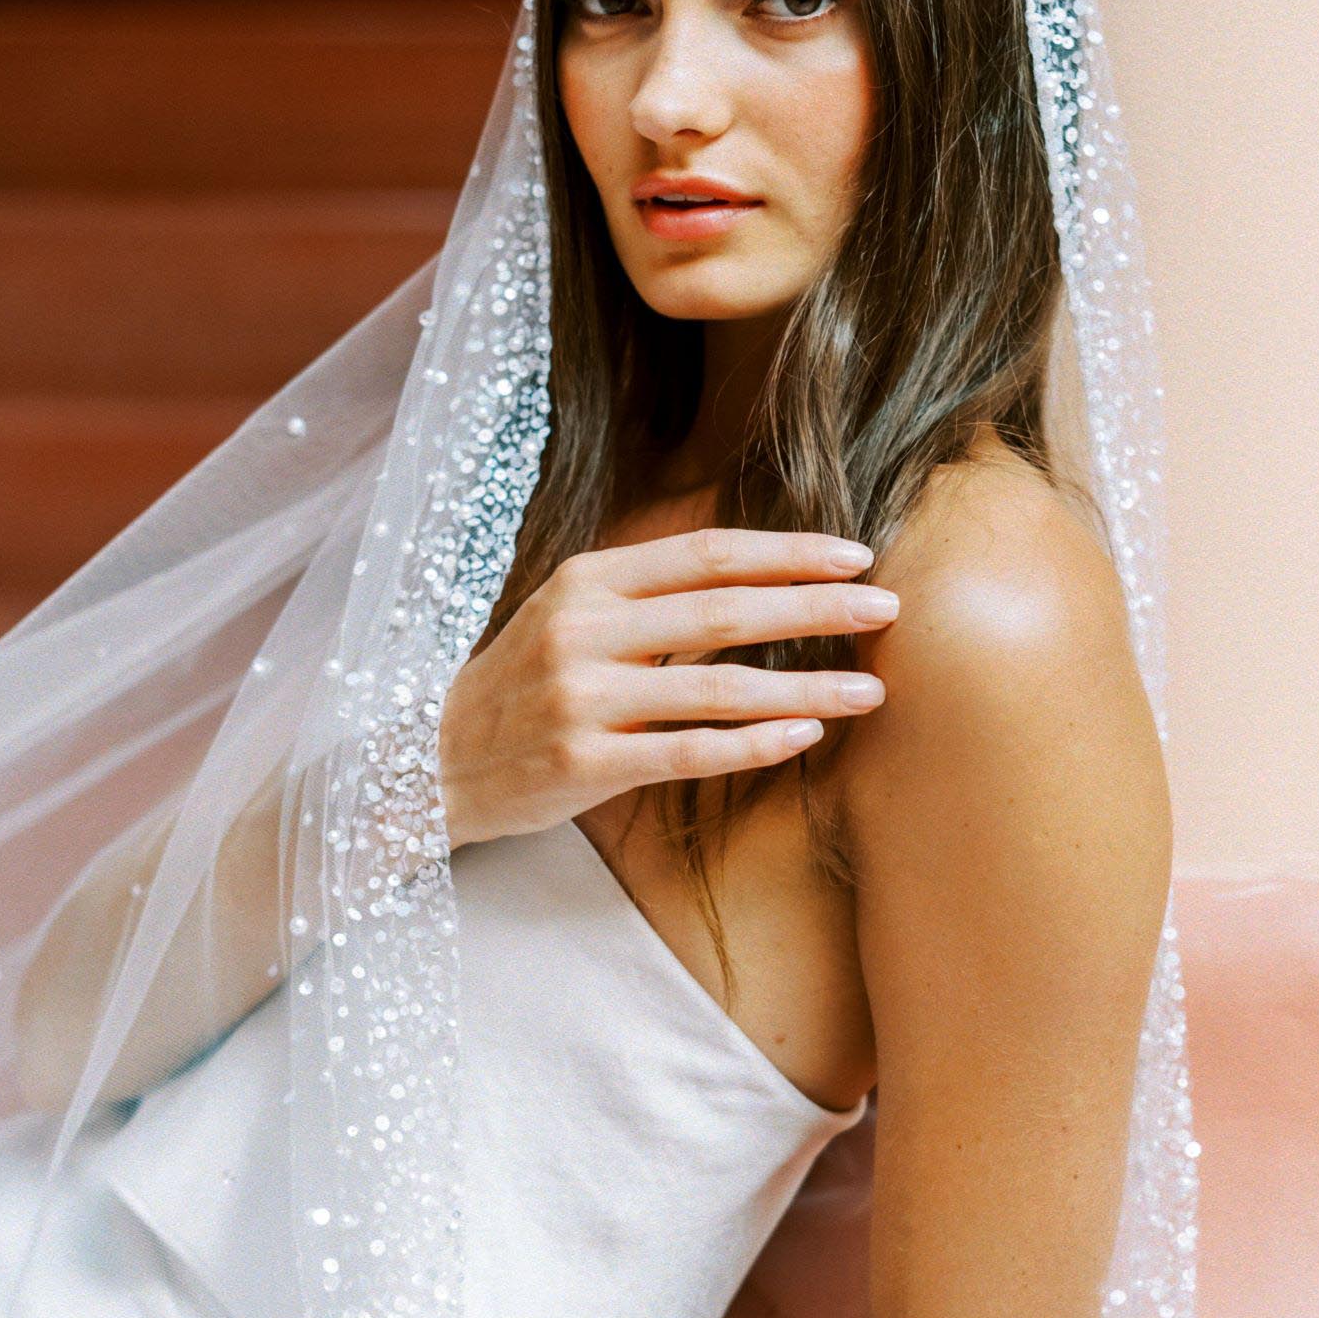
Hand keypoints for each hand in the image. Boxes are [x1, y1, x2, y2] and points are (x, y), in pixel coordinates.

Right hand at [438, 528, 897, 846]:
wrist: (430, 761)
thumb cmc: (522, 685)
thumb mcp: (569, 616)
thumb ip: (647, 596)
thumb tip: (757, 573)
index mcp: (586, 582)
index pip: (705, 554)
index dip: (786, 553)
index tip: (856, 556)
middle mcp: (583, 631)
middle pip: (723, 610)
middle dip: (816, 607)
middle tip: (887, 609)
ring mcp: (582, 699)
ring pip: (718, 687)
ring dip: (806, 686)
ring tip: (872, 691)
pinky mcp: (584, 764)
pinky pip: (689, 752)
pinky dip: (754, 743)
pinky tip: (806, 736)